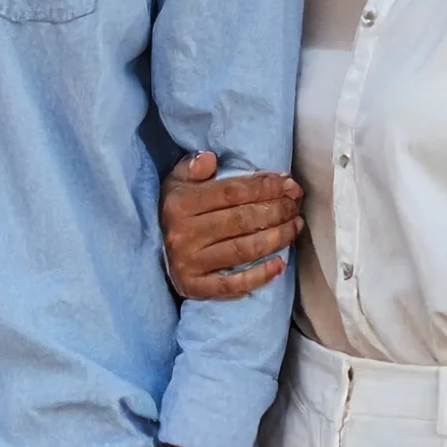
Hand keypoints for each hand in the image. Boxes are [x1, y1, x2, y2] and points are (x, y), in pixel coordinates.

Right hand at [160, 152, 299, 300]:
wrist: (150, 251)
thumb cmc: (174, 212)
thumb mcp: (175, 183)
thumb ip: (192, 167)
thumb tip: (210, 159)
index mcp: (180, 204)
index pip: (231, 192)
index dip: (264, 187)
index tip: (289, 184)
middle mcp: (184, 234)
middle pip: (241, 220)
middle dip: (276, 210)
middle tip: (295, 205)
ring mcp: (190, 262)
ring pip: (243, 249)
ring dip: (277, 238)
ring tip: (295, 226)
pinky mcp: (195, 287)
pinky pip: (232, 284)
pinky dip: (259, 276)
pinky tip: (280, 264)